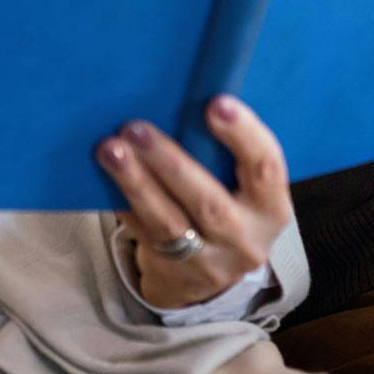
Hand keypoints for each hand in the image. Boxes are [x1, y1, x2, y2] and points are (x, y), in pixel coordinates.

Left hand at [97, 95, 291, 309]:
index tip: (215, 103)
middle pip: (209, 203)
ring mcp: (209, 262)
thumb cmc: (224, 205)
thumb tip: (182, 98)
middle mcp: (246, 239)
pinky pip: (143, 234)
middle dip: (170, 163)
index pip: (266, 168)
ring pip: (169, 222)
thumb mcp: (241, 188)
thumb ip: (222, 155)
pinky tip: (102, 179)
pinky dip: (124, 203)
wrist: (209, 276)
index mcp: (271, 207)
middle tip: (136, 128)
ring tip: (110, 150)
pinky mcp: (173, 273)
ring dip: (137, 182)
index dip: (244, 135)